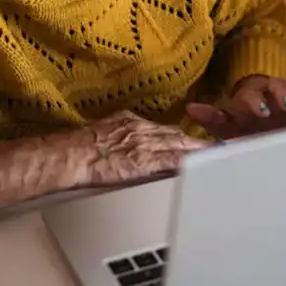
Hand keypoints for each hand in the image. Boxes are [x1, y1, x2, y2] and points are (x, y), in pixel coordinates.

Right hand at [0, 111, 208, 207]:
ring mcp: (144, 144)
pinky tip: (201, 164)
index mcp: (131, 121)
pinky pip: (172, 160)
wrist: (69, 155)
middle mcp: (142, 129)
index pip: (163, 128)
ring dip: (198, 149)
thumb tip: (126, 138)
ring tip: (217, 154)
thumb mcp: (104, 129)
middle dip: (197, 141)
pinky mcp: (144, 160)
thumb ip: (121, 132)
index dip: (181, 135)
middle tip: (217, 145)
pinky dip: (188, 160)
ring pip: (178, 145)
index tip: (196, 139)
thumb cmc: (78, 147)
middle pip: (176, 135)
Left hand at [186, 73, 285, 140]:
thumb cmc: (253, 135)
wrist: (279, 139)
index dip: (256, 101)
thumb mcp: (232, 129)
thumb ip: (213, 119)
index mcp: (253, 98)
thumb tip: (190, 108)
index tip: (261, 113)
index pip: (252, 94)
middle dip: (283, 93)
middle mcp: (274, 93)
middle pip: (278, 84)